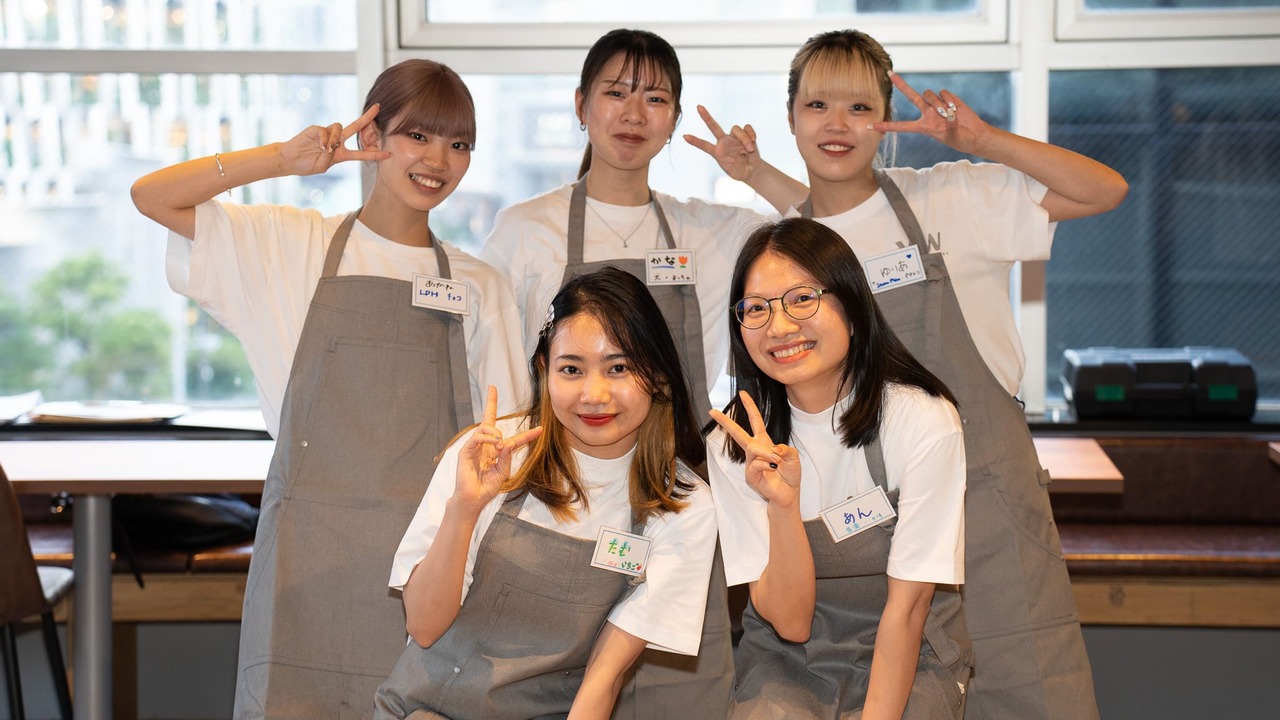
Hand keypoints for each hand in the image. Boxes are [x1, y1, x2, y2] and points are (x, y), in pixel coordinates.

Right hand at [277, 104, 392, 176]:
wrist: (290, 160)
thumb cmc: (306, 165)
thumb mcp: (322, 166)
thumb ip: (331, 157)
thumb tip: (333, 144)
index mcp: (341, 154)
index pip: (361, 153)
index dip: (375, 154)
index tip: (389, 154)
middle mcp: (337, 141)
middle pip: (356, 127)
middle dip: (367, 117)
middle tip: (378, 108)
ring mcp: (327, 133)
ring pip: (339, 128)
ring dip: (335, 139)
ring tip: (325, 149)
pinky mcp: (317, 129)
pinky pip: (325, 130)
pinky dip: (324, 139)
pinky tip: (319, 146)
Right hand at [453, 386, 543, 513]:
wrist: (473, 499)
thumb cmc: (487, 488)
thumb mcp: (503, 472)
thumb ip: (506, 457)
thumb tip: (507, 442)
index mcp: (497, 451)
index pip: (514, 439)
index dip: (528, 435)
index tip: (541, 429)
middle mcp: (486, 445)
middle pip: (488, 419)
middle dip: (490, 402)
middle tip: (493, 388)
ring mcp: (475, 447)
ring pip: (485, 426)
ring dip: (495, 431)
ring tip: (499, 443)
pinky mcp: (466, 451)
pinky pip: (476, 436)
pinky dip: (486, 437)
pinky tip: (494, 443)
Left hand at [682, 105, 762, 181]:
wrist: (751, 170)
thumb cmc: (740, 172)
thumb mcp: (736, 173)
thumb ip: (738, 163)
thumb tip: (745, 149)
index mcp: (717, 152)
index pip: (704, 145)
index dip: (695, 141)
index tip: (684, 136)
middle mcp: (724, 142)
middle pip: (713, 126)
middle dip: (706, 116)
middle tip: (698, 107)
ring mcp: (734, 137)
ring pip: (736, 129)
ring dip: (744, 139)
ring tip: (749, 150)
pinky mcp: (745, 134)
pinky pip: (746, 128)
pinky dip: (751, 134)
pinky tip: (753, 141)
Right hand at [709, 391, 800, 507]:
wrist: (788, 494)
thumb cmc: (790, 475)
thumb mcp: (794, 457)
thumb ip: (786, 449)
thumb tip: (773, 448)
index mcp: (764, 442)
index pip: (755, 421)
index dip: (750, 406)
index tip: (742, 393)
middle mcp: (755, 450)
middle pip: (738, 432)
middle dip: (725, 422)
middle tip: (712, 411)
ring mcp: (750, 463)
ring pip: (753, 448)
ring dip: (768, 453)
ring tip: (778, 461)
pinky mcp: (750, 474)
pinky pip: (757, 463)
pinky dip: (768, 464)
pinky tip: (773, 469)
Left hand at [871, 72, 991, 156]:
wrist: (973, 133)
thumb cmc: (961, 139)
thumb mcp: (954, 137)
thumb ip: (950, 128)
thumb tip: (949, 116)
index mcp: (923, 127)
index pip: (901, 126)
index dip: (886, 126)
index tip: (870, 126)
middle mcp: (926, 114)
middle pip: (911, 97)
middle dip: (901, 84)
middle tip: (890, 73)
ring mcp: (936, 104)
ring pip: (929, 95)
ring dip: (939, 103)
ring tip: (949, 113)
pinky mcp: (947, 98)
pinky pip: (943, 92)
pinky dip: (949, 99)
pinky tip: (955, 108)